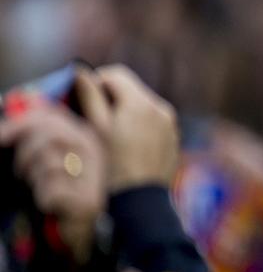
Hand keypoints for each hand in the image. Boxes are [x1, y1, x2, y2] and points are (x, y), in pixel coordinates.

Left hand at [3, 103, 108, 256]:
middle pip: (48, 135)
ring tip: (43, 187)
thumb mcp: (55, 156)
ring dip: (36, 178)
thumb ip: (42, 132)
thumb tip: (19, 106)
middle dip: (26, 154)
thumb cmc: (65, 190)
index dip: (19, 122)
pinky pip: (50, 190)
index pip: (50, 116)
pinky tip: (52, 202)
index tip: (0, 136)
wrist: (86, 228)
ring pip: (48, 162)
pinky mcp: (86, 199)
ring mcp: (92, 174)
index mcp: (86, 135)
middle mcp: (94, 150)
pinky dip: (44, 198)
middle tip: (22, 172)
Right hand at [75, 66, 179, 191]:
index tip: (81, 98)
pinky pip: (153, 122)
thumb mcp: (96, 129)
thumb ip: (89, 97)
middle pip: (131, 89)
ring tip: (108, 134)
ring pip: (142, 105)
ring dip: (124, 111)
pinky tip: (126, 145)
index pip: (117, 75)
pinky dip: (138, 124)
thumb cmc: (112, 165)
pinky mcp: (173, 138)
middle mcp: (161, 108)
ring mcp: (170, 123)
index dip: (96, 81)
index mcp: (141, 103)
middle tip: (91, 117)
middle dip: (110, 97)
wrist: (139, 200)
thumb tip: (80, 72)